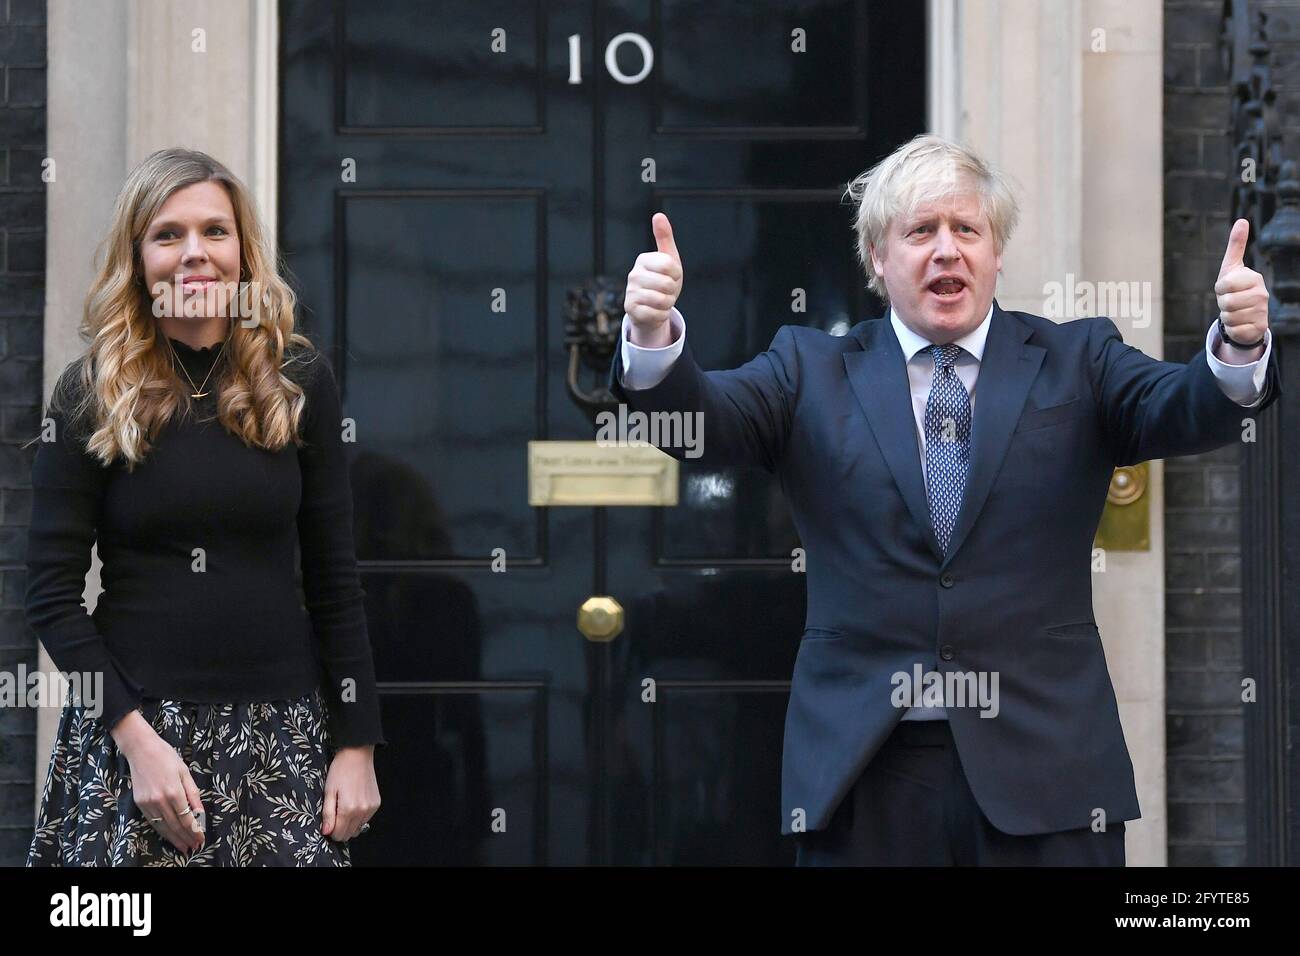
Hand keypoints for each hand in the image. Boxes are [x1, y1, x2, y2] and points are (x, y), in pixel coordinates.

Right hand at [116, 714, 205, 853]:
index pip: (187, 818)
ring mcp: (148, 803)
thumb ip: (193, 794)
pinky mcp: (139, 804)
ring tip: (184, 847)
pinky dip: (162, 831)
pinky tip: (169, 836)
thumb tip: (200, 813)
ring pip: (163, 827)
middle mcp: (160, 801)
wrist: (141, 750)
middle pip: (175, 825)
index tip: (201, 839)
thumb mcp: (185, 773)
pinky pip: (153, 822)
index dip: (194, 831)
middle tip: (194, 847)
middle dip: (186, 838)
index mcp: (174, 792)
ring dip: (174, 839)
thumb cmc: (167, 757)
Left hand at [321, 745, 379, 841]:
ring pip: (358, 828)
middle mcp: (362, 811)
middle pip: (349, 834)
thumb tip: (326, 832)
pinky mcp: (376, 804)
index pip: (338, 834)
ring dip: (350, 823)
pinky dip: (358, 817)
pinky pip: (365, 820)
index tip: (327, 821)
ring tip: (344, 807)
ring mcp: (371, 808)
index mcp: (348, 809)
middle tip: (334, 814)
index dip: (330, 831)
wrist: (358, 754)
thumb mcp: (329, 791)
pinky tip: (354, 803)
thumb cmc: (340, 770)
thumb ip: (328, 814)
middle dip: (340, 829)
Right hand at [624, 212, 682, 347]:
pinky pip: (657, 313)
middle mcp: (633, 274)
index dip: (676, 274)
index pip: (670, 265)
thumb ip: (664, 237)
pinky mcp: (630, 309)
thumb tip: (658, 215)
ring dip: (668, 303)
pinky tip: (655, 311)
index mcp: (643, 259)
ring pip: (662, 300)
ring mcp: (630, 292)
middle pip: (667, 284)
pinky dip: (661, 314)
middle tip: (665, 291)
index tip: (671, 276)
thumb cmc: (663, 281)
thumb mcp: (669, 259)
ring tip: (661, 301)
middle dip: (672, 291)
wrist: (652, 308)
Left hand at [1215, 218, 1268, 352]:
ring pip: (1228, 317)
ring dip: (1226, 316)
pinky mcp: (1258, 328)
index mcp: (1254, 278)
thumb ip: (1236, 245)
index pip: (1224, 285)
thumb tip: (1242, 220)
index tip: (1227, 288)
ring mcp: (1262, 312)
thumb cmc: (1235, 288)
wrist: (1246, 315)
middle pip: (1226, 302)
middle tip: (1230, 302)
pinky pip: (1234, 329)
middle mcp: (1262, 294)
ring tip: (1235, 311)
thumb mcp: (1232, 267)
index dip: (1220, 288)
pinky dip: (1232, 328)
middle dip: (1222, 303)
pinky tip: (1240, 323)